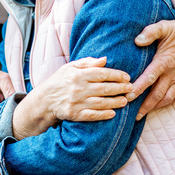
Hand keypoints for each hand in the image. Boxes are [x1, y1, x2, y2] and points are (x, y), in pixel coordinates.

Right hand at [13, 57, 132, 138]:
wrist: (44, 100)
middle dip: (120, 88)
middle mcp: (78, 88)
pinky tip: (113, 114)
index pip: (102, 73)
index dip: (116, 75)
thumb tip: (105, 59)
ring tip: (125, 101)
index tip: (127, 77)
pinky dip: (103, 114)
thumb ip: (88, 63)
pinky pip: (92, 115)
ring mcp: (77, 102)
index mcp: (78, 75)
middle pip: (104, 88)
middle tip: (131, 89)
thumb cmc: (59, 81)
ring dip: (115, 102)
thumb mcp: (70, 67)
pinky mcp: (75, 114)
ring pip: (101, 103)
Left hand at [129, 18, 174, 119]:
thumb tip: (137, 41)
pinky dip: (165, 104)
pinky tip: (156, 107)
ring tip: (141, 115)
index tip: (128, 96)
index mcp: (165, 61)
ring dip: (154, 107)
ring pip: (166, 98)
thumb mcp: (164, 27)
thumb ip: (150, 32)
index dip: (139, 88)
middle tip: (132, 115)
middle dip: (144, 105)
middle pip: (157, 94)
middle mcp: (172, 73)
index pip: (150, 77)